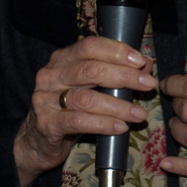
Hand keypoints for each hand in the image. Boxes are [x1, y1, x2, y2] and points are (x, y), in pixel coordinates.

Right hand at [13, 37, 156, 186]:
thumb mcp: (89, 87)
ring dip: (119, 106)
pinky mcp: (47, 124)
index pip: (89, 46)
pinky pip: (79, 122)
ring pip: (87, 98)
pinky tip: (121, 127)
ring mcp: (45, 99)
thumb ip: (113, 74)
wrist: (38, 140)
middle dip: (124, 76)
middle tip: (147, 85)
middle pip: (90, 70)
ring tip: (140, 114)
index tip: (141, 61)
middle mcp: (51, 75)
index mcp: (62, 59)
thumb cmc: (68, 108)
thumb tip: (145, 65)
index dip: (117, 51)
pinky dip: (103, 124)